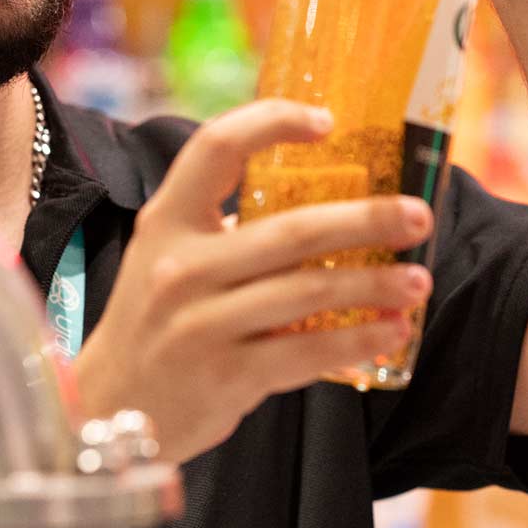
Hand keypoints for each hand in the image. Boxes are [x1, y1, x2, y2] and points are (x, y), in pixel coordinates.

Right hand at [72, 98, 435, 464]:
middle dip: (366, 220)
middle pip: (291, 230)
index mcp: (167, 222)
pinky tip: (390, 331)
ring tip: (418, 279)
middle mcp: (181, 267)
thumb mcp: (168, 258)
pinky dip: (355, 340)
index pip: (216, 148)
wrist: (109, 407)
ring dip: (374, 284)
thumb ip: (226, 228)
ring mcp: (201, 324)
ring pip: (308, 294)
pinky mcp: (224, 377)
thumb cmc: (156, 322)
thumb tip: (324, 199)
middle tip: (418, 216)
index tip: (328, 120)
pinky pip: (306, 354)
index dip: (272, 122)